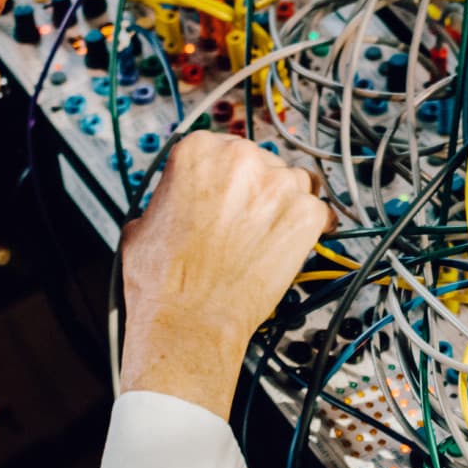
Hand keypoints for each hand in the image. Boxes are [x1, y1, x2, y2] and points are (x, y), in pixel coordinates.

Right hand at [116, 132, 329, 416]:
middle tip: (247, 223)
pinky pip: (321, 212)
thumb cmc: (163, 280)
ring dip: (286, 206)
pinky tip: (296, 244)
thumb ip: (172, 196)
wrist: (188, 318)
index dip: (229, 178)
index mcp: (197, 150)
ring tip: (268, 237)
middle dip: (258, 191)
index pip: (226, 148)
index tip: (230, 194)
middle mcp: (240, 158)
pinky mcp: (304, 215)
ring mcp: (277, 185)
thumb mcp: (146, 219)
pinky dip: (313, 228)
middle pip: (263, 163)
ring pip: (295, 183)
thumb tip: (178, 200)